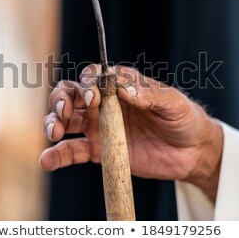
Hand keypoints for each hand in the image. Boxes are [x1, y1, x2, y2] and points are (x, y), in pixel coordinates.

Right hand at [39, 65, 222, 200]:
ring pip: (66, 121)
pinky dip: (58, 155)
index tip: (93, 98)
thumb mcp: (172, 103)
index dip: (87, 84)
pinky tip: (47, 160)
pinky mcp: (99, 151)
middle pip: (71, 94)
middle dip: (61, 100)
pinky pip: (73, 151)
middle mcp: (104, 104)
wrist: (191, 152)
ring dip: (53, 123)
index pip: (92, 77)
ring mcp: (99, 127)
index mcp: (119, 86)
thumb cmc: (183, 119)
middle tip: (65, 112)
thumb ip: (150, 94)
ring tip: (54, 133)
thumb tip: (124, 89)